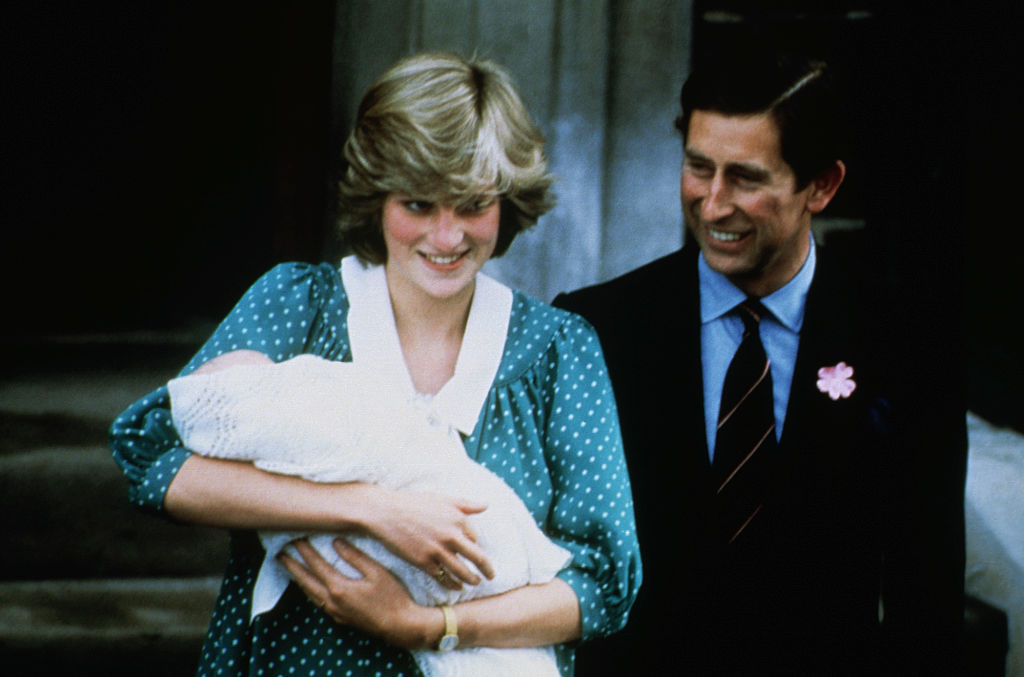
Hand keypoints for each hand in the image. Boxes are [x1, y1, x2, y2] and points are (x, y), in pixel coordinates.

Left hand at [279, 538, 439, 648]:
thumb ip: (355, 557)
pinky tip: (311, 588)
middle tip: (281, 554)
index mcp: (340, 588)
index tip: (296, 538)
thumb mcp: (377, 572)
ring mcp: (336, 612)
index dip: (305, 551)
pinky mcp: (341, 619)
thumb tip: (336, 542)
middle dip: (293, 567)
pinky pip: (318, 602)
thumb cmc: (393, 596)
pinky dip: (310, 592)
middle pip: (307, 581)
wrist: (401, 625)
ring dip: (299, 580)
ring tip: (291, 569)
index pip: (317, 565)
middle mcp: (333, 601)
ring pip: (310, 594)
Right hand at [353, 485, 494, 588]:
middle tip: (491, 576)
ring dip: (471, 579)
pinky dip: (452, 584)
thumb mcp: (442, 499)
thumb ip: (466, 504)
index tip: (473, 550)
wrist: (385, 513)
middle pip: (477, 557)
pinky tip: (456, 587)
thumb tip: (487, 504)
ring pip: (462, 571)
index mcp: (458, 518)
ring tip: (475, 583)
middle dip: (487, 569)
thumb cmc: (413, 504)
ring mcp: (438, 550)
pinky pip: (443, 578)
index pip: (475, 538)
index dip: (474, 545)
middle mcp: (451, 535)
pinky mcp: (424, 562)